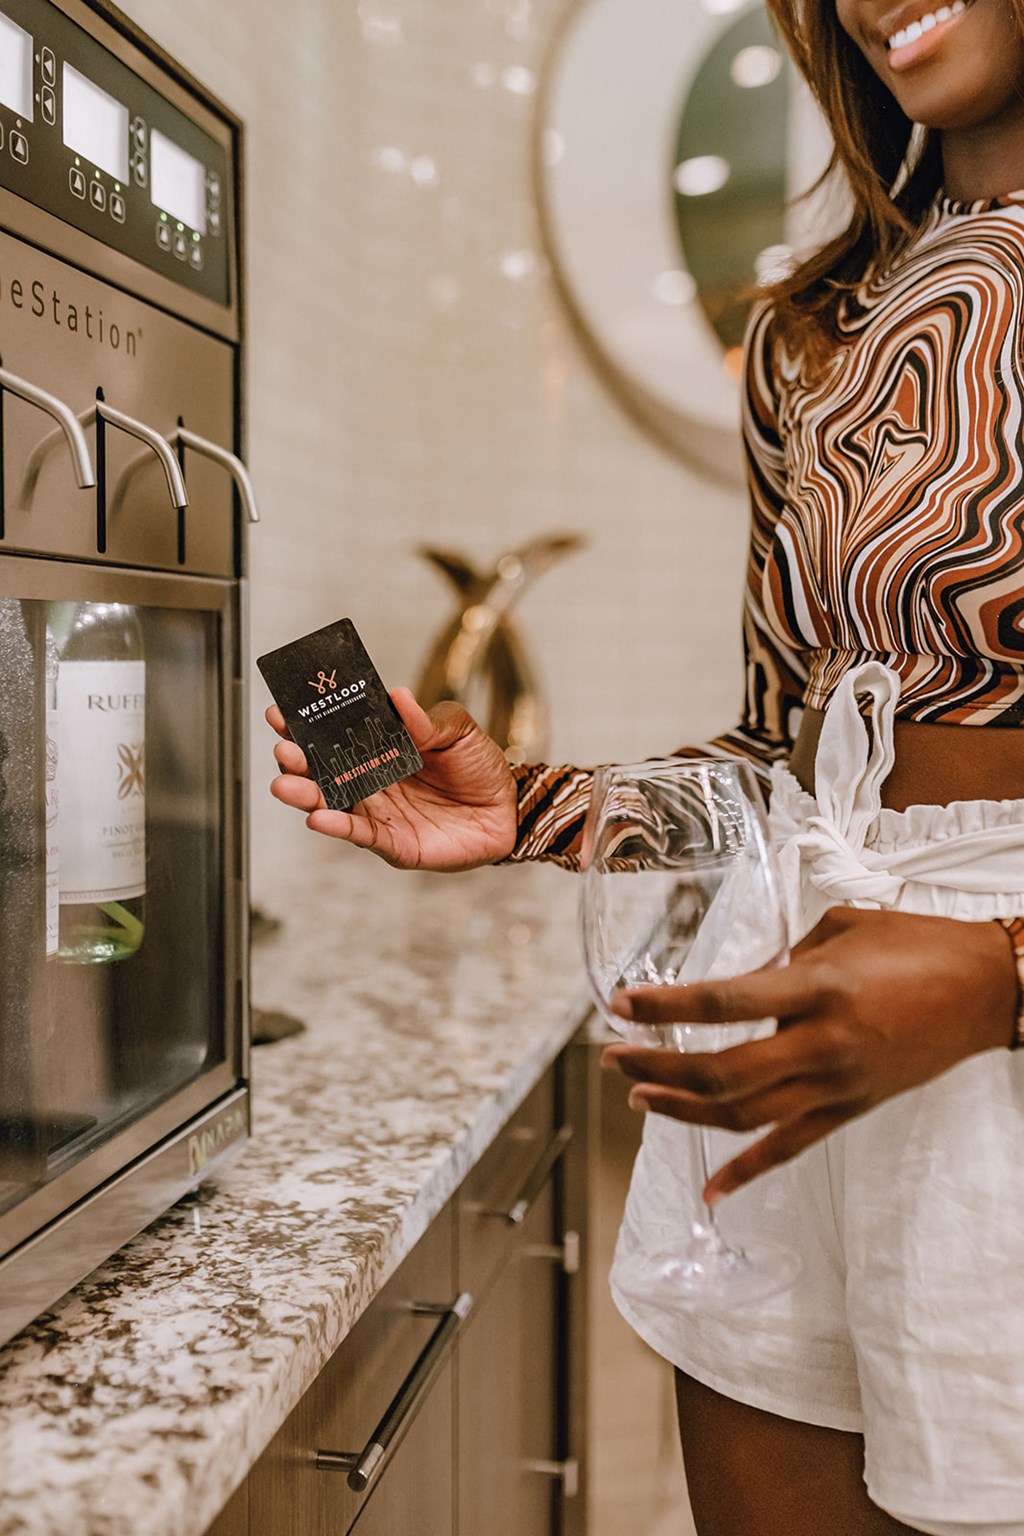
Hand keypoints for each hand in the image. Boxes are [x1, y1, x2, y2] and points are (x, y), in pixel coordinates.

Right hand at [268, 687, 517, 869]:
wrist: (509, 808)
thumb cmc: (479, 766)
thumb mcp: (458, 731)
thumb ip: (427, 720)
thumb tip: (397, 695)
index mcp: (378, 748)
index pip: (334, 734)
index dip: (306, 724)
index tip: (280, 712)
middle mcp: (370, 780)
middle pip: (323, 770)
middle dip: (297, 760)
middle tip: (283, 748)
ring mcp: (378, 813)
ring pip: (332, 804)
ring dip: (306, 796)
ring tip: (285, 785)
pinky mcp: (393, 843)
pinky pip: (361, 835)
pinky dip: (338, 828)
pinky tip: (318, 818)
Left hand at [602, 906, 1019, 1201]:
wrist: (987, 990)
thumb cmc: (917, 944)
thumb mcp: (840, 929)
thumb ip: (783, 957)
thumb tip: (741, 984)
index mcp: (817, 988)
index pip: (723, 1002)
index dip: (665, 1007)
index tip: (618, 1005)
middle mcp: (822, 1043)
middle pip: (722, 1072)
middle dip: (657, 1067)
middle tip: (613, 1055)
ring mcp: (837, 1085)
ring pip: (745, 1116)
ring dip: (683, 1111)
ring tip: (638, 1097)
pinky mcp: (851, 1110)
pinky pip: (790, 1149)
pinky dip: (746, 1172)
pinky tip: (710, 1188)